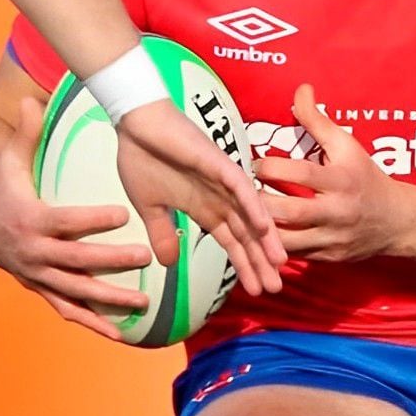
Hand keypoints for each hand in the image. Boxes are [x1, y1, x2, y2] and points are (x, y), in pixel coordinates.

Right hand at [0, 97, 153, 340]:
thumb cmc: (2, 186)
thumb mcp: (10, 158)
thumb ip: (27, 133)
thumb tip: (31, 99)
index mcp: (30, 219)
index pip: (66, 221)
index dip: (93, 219)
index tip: (123, 214)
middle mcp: (34, 253)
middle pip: (77, 260)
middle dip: (111, 260)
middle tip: (145, 256)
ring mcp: (38, 276)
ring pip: (76, 291)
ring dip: (109, 300)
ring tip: (144, 302)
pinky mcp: (42, 290)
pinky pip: (68, 310)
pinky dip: (94, 323)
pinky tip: (122, 333)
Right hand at [113, 100, 286, 295]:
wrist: (135, 125)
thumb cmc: (142, 160)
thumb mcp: (150, 209)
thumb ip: (162, 234)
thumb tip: (166, 264)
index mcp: (205, 209)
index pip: (232, 243)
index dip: (245, 266)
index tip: (257, 291)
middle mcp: (220, 198)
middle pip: (247, 235)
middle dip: (261, 262)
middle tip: (276, 288)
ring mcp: (222, 181)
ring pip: (250, 214)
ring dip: (265, 239)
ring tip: (280, 264)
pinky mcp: (219, 163)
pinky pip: (239, 187)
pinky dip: (252, 206)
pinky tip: (264, 226)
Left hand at [251, 84, 415, 262]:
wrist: (396, 221)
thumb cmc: (365, 177)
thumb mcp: (346, 146)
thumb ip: (318, 120)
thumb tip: (300, 89)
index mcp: (340, 180)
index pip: (299, 174)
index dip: (269, 167)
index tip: (254, 163)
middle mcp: (336, 212)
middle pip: (287, 211)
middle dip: (257, 202)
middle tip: (240, 192)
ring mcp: (332, 239)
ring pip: (285, 242)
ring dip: (260, 230)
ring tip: (243, 215)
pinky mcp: (327, 259)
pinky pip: (292, 257)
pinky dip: (272, 248)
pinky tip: (257, 236)